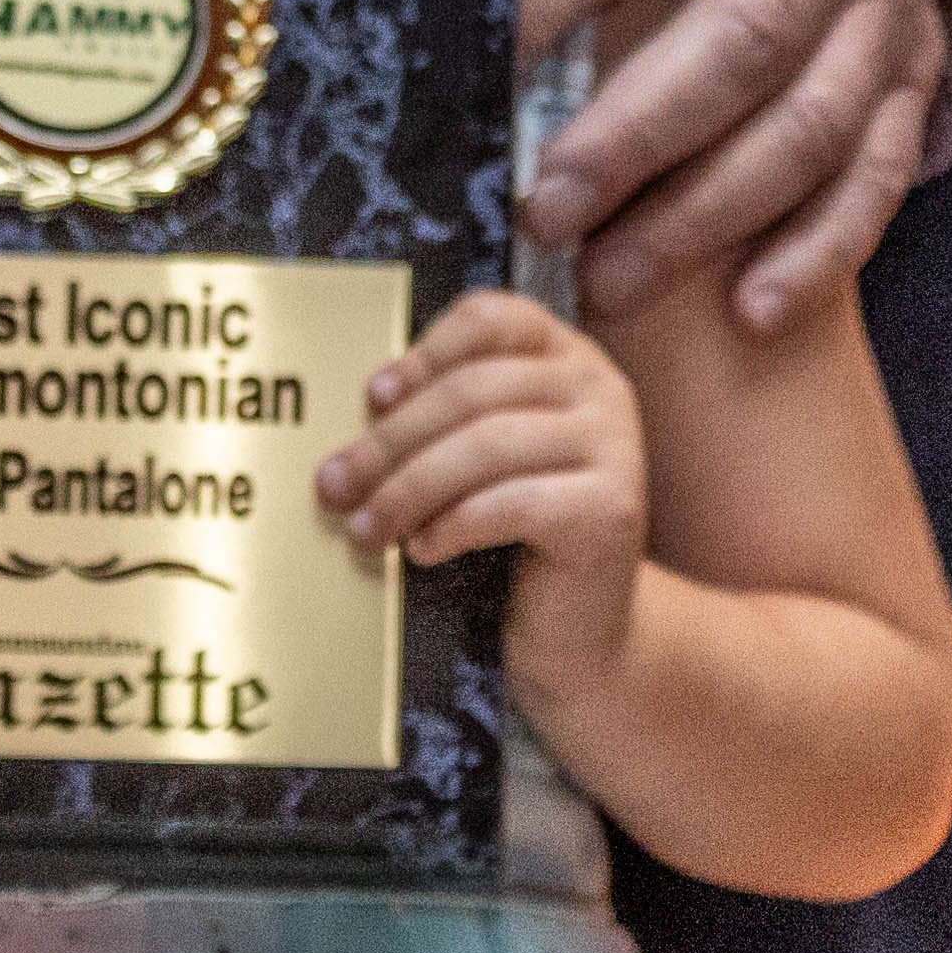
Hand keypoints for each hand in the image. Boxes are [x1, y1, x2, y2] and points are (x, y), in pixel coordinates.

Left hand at [312, 292, 646, 699]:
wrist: (580, 633)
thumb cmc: (515, 541)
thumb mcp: (478, 463)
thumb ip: (441, 422)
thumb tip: (360, 412)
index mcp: (565, 358)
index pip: (492, 319)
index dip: (424, 352)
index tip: (371, 397)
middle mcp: (600, 389)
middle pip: (473, 391)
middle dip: (391, 441)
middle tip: (334, 485)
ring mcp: (616, 447)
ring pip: (487, 445)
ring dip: (409, 489)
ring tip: (366, 529)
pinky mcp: (613, 509)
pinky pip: (514, 503)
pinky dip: (454, 524)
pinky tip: (423, 549)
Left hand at [486, 0, 944, 330]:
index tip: (484, 59)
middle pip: (746, 35)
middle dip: (637, 136)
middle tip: (540, 206)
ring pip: (814, 124)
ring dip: (709, 215)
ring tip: (605, 276)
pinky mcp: (919, 66)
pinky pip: (883, 173)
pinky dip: (821, 251)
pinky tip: (749, 312)